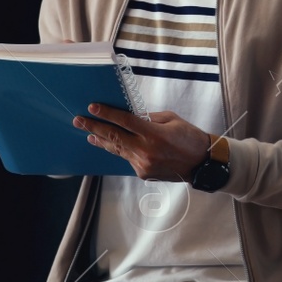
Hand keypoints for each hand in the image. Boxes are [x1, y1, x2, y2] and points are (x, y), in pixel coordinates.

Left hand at [74, 104, 210, 182]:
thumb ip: (149, 118)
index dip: (107, 114)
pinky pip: (128, 158)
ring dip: (102, 141)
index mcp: (154, 134)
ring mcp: (142, 165)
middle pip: (114, 137)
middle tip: (78, 121)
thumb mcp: (171, 119)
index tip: (93, 107)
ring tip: (89, 135)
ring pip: (117, 150)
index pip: (124, 121)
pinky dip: (123, 150)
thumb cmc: (189, 138)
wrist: (202, 164)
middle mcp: (145, 151)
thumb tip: (130, 116)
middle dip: (94, 128)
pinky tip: (115, 145)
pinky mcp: (142, 173)